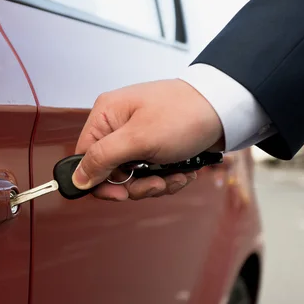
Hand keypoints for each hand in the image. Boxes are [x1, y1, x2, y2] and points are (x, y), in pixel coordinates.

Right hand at [72, 78, 223, 200]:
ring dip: (154, 184)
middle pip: (110, 172)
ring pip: (132, 177)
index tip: (121, 193)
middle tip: (155, 183)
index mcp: (106, 115)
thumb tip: (77, 178)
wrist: (226, 109)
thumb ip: (102, 158)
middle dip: (135, 185)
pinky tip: (182, 172)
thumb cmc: (184, 114)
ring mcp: (137, 137)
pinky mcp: (155, 146)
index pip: (85, 157)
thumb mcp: (138, 139)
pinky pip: (150, 173)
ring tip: (174, 176)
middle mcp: (118, 126)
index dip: (100, 181)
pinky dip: (166, 178)